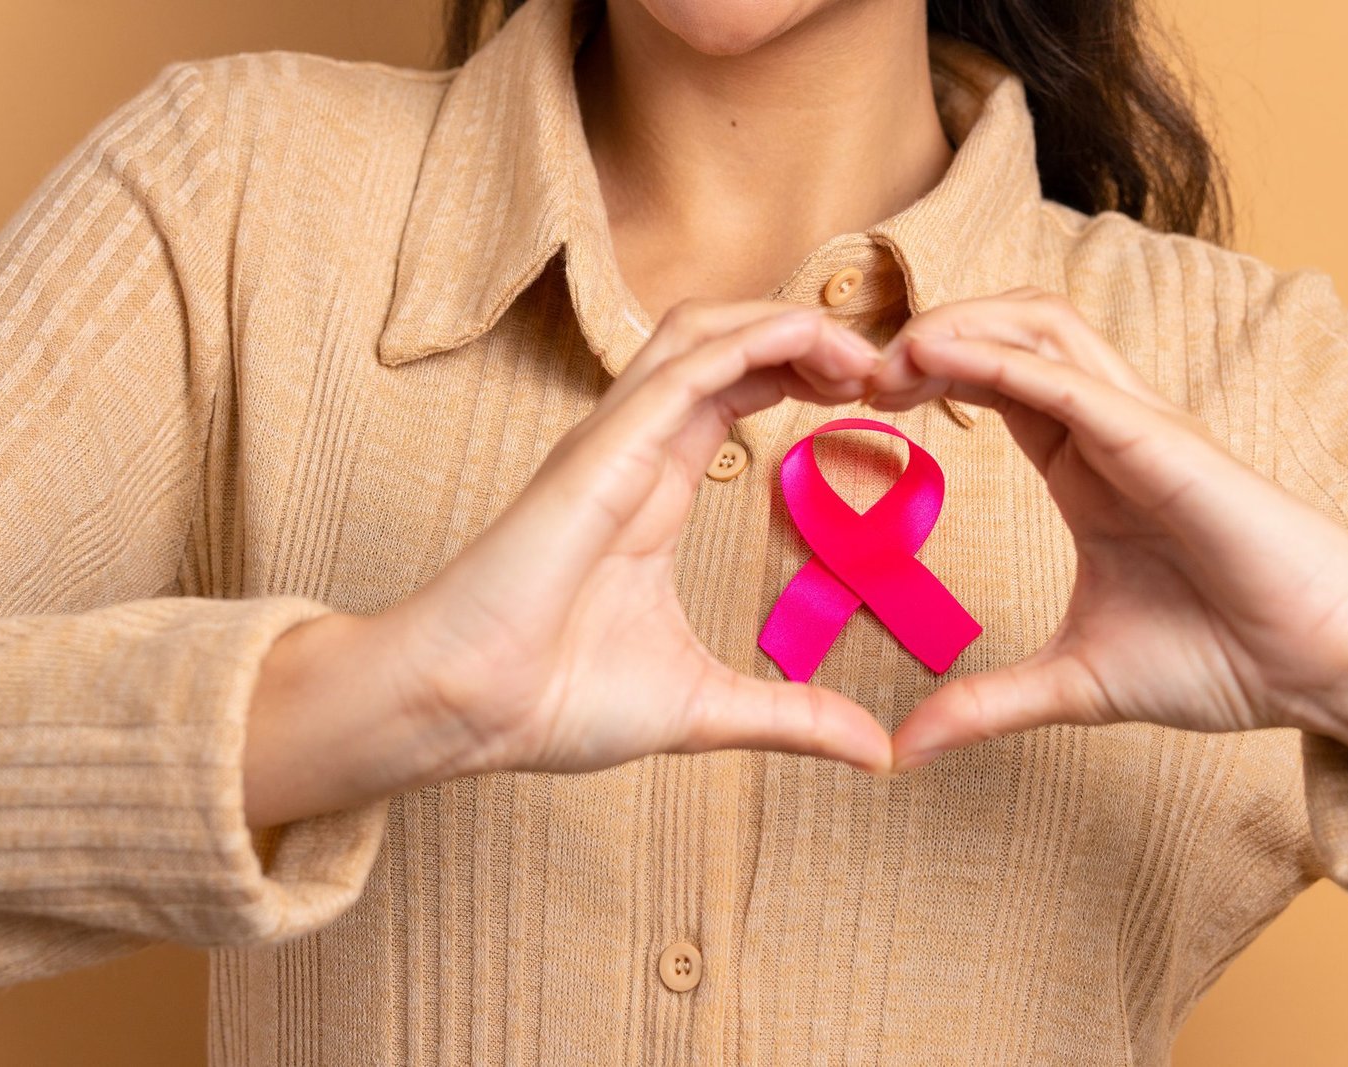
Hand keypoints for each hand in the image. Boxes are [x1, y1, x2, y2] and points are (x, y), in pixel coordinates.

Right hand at [373, 300, 894, 783]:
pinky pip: (682, 369)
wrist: (465, 710)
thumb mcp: (705, 707)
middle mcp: (634, 450)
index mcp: (655, 488)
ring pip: (701, 334)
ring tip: (860, 353)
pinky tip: (810, 342)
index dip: (803, 374)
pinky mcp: (602, 451)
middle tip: (882, 369)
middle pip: (723, 342)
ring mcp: (614, 443)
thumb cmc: (553, 700)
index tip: (874, 399)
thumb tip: (875, 754)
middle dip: (807, 335)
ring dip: (786, 324)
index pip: (734, 390)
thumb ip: (792, 717)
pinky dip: (752, 342)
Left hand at [865, 288, 1347, 795]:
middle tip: (856, 375)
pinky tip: (940, 359)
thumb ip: (984, 703)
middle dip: (930, 334)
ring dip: (960, 327)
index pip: (992, 382)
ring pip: (1041, 326)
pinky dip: (1001, 359)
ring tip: (890, 359)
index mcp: (1084, 464)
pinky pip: (1071, 379)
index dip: (925, 376)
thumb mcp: (1071, 680)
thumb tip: (904, 751)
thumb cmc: (1221, 657)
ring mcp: (1138, 425)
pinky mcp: (1164, 440)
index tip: (856, 402)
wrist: (1319, 670)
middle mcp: (1107, 428)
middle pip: (1009, 330)